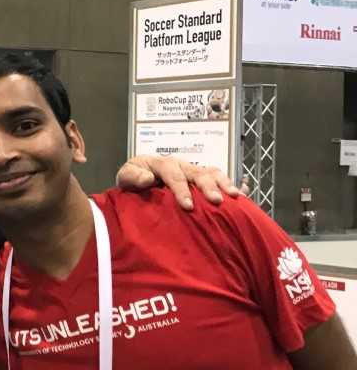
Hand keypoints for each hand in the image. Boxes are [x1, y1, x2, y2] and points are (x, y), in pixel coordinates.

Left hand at [115, 156, 238, 210]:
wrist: (139, 177)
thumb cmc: (134, 179)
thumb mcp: (125, 177)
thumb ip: (132, 177)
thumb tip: (148, 179)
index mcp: (162, 164)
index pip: (173, 174)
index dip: (181, 189)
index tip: (187, 206)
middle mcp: (181, 165)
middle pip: (198, 172)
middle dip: (208, 186)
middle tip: (216, 201)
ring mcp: (194, 171)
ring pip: (212, 173)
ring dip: (224, 183)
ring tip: (235, 196)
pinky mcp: (202, 179)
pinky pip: (220, 179)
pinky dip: (232, 185)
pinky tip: (243, 195)